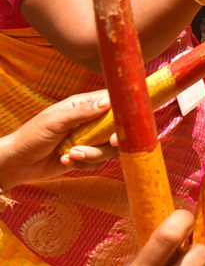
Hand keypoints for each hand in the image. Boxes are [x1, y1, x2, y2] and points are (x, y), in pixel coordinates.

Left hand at [0, 91, 117, 188]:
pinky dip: (83, 164)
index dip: (124, 111)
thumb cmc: (31, 136)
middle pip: (118, 128)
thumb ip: (82, 112)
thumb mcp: (55, 121)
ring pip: (109, 149)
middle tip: (112, 142)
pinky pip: (97, 163)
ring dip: (92, 154)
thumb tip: (108, 101)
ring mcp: (89, 141)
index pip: (113, 102)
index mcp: (84, 106)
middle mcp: (91, 122)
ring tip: (71, 154)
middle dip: (114, 138)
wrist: (16, 163)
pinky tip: (64, 161)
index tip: (127, 121)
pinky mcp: (85, 157)